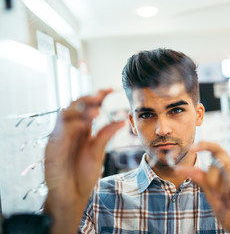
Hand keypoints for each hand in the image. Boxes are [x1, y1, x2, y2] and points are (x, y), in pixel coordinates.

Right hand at [44, 89, 124, 233]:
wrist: (72, 195)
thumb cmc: (84, 174)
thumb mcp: (98, 152)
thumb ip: (106, 135)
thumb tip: (121, 120)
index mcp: (83, 129)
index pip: (89, 108)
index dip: (98, 97)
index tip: (111, 89)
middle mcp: (71, 129)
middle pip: (76, 106)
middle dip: (88, 99)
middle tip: (101, 95)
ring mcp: (60, 136)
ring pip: (65, 113)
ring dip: (80, 109)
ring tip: (96, 110)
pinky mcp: (52, 146)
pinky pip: (59, 130)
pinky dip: (71, 124)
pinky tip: (83, 125)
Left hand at [176, 141, 229, 233]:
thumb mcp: (211, 195)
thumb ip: (201, 179)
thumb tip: (180, 168)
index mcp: (227, 165)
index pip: (216, 149)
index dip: (205, 145)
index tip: (191, 149)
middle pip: (220, 162)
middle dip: (215, 182)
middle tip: (221, 197)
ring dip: (227, 192)